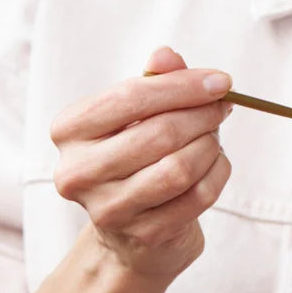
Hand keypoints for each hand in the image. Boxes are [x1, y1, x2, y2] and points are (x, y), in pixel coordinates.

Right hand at [51, 46, 232, 280]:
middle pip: (159, 133)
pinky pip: (197, 197)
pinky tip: (215, 165)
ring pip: (179, 168)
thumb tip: (167, 55)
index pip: (131, 97)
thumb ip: (152, 82)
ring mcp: (109, 208)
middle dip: (201, 116)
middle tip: (222, 108)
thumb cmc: (133, 161)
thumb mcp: (136, 116)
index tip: (220, 81)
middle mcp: (79, 171)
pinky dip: (217, 175)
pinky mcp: (143, 235)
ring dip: (209, 147)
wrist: (130, 236)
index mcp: (69, 131)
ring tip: (213, 138)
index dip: (181, 86)